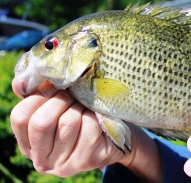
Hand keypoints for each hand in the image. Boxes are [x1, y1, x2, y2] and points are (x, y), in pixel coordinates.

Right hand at [10, 79, 161, 181]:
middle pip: (42, 121)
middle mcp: (42, 160)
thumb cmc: (82, 115)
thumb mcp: (59, 105)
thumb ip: (39, 94)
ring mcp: (63, 165)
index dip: (40, 96)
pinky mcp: (85, 161)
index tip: (57, 88)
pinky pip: (89, 127)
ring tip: (87, 108)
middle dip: (62, 100)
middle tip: (74, 96)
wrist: (113, 136)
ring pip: (68, 122)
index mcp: (29, 144)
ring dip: (81, 107)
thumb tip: (20, 83)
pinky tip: (98, 119)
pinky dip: (95, 116)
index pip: (21, 116)